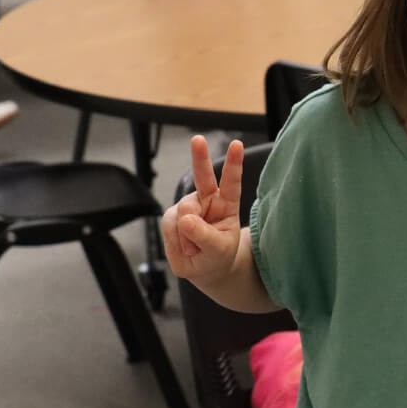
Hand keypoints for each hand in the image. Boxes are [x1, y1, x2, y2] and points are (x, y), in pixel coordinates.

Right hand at [161, 136, 244, 289]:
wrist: (204, 268)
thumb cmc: (217, 256)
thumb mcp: (218, 250)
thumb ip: (204, 235)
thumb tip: (185, 219)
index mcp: (227, 204)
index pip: (232, 182)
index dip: (234, 163)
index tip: (236, 144)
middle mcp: (207, 200)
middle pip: (202, 176)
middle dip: (199, 157)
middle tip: (198, 139)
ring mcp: (188, 206)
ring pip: (182, 212)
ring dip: (187, 235)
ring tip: (194, 248)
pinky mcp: (172, 216)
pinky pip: (169, 225)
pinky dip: (176, 240)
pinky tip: (184, 247)